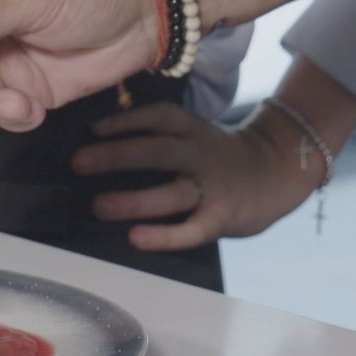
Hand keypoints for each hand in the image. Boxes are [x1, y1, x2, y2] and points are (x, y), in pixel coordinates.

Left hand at [70, 102, 323, 250]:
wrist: (277, 172)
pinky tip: (136, 238)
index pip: (159, 116)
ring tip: (98, 206)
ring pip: (172, 193)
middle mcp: (201, 154)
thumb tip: (98, 141)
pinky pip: (191, 229)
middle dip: (116, 156)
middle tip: (78, 163)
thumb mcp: (194, 133)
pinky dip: (164, 236)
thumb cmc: (218, 156)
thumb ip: (159, 135)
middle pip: (158, 152)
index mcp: (192, 130)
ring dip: (133, 200)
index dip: (126, 120)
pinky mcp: (222, 217)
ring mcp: (213, 187)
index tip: (92, 128)